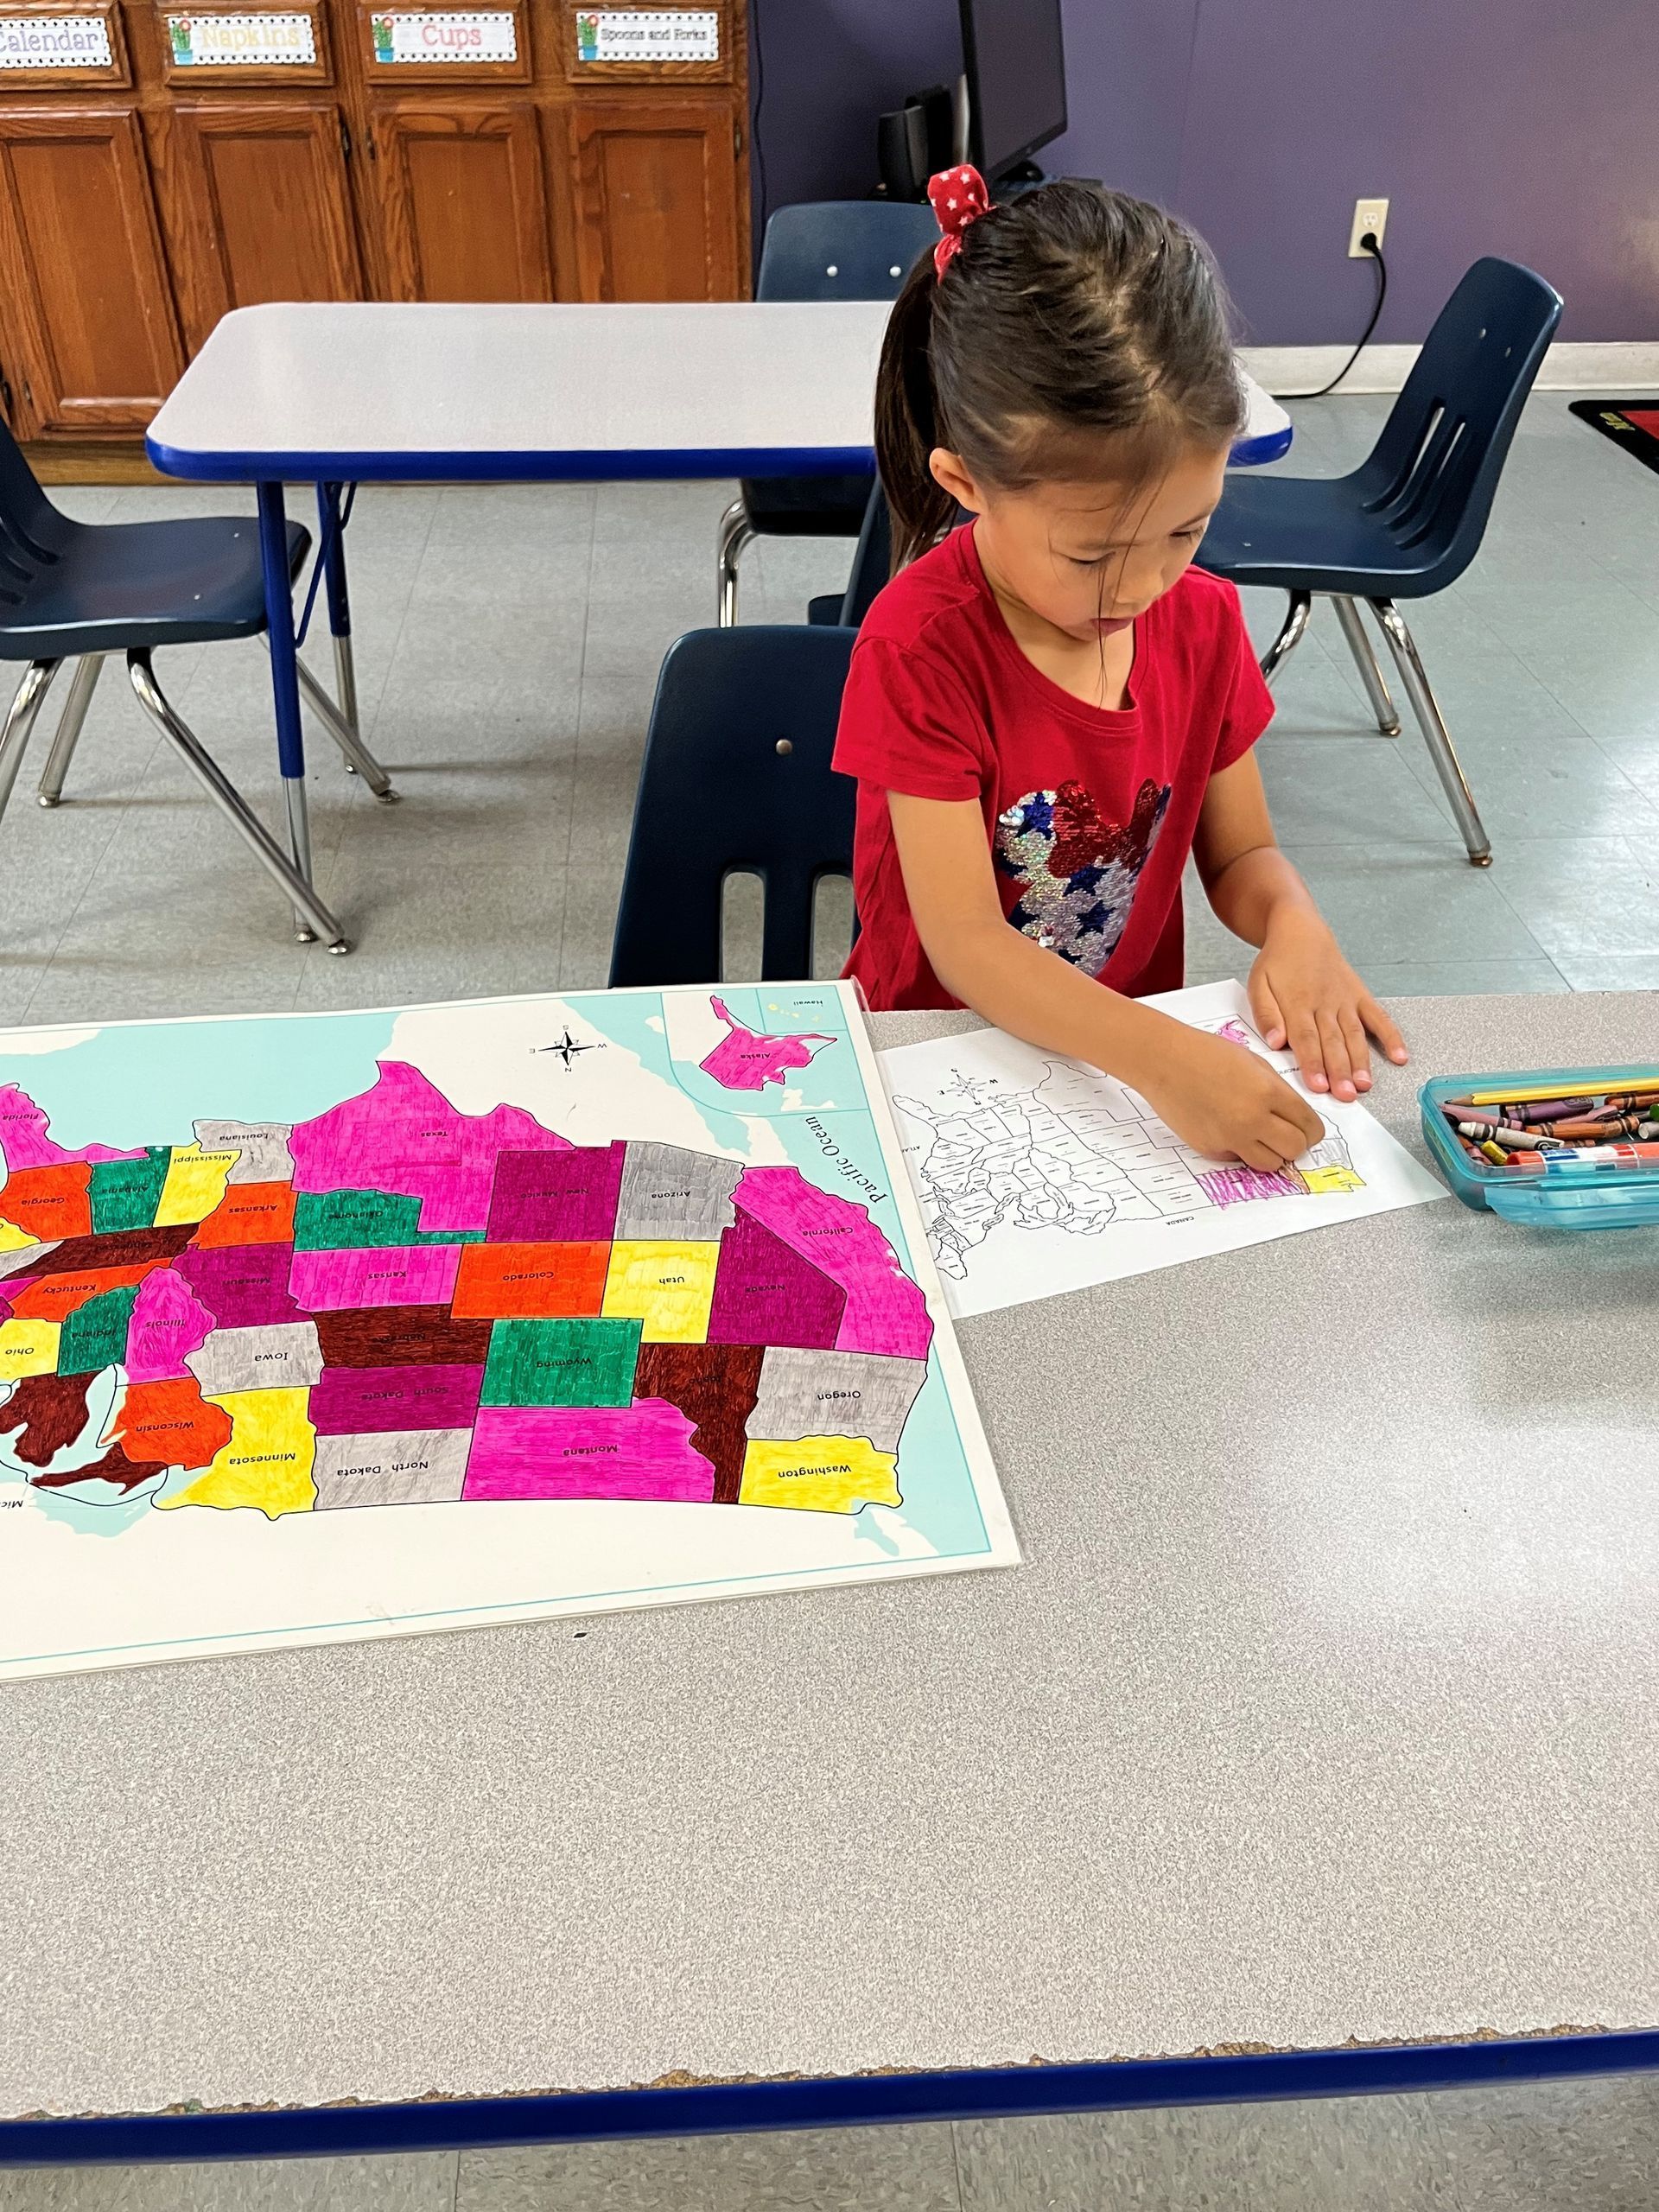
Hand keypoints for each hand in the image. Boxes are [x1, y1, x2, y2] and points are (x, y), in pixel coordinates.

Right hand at [1131, 1019, 1325, 1170]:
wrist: (1163, 1061)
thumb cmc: (1205, 1054)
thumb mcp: (1254, 1062)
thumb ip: (1278, 1091)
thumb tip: (1295, 1117)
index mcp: (1268, 1092)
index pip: (1309, 1126)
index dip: (1313, 1130)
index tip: (1309, 1131)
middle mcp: (1252, 1119)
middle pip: (1294, 1149)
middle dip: (1296, 1143)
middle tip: (1288, 1135)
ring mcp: (1230, 1137)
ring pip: (1270, 1164)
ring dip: (1271, 1153)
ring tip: (1262, 1138)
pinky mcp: (1210, 1148)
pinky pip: (1238, 1159)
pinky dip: (1241, 1150)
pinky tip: (1230, 1129)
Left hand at [1248, 909, 1406, 1102]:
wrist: (1301, 930)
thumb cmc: (1277, 962)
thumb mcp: (1258, 984)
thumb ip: (1266, 1014)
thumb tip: (1276, 1041)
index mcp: (1297, 1004)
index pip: (1306, 1039)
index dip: (1313, 1064)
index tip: (1318, 1086)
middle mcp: (1324, 1004)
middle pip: (1333, 1042)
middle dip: (1339, 1071)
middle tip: (1346, 1095)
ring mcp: (1345, 1000)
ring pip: (1355, 1034)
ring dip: (1361, 1061)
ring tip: (1365, 1084)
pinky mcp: (1360, 996)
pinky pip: (1378, 1017)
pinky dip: (1391, 1036)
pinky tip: (1400, 1056)